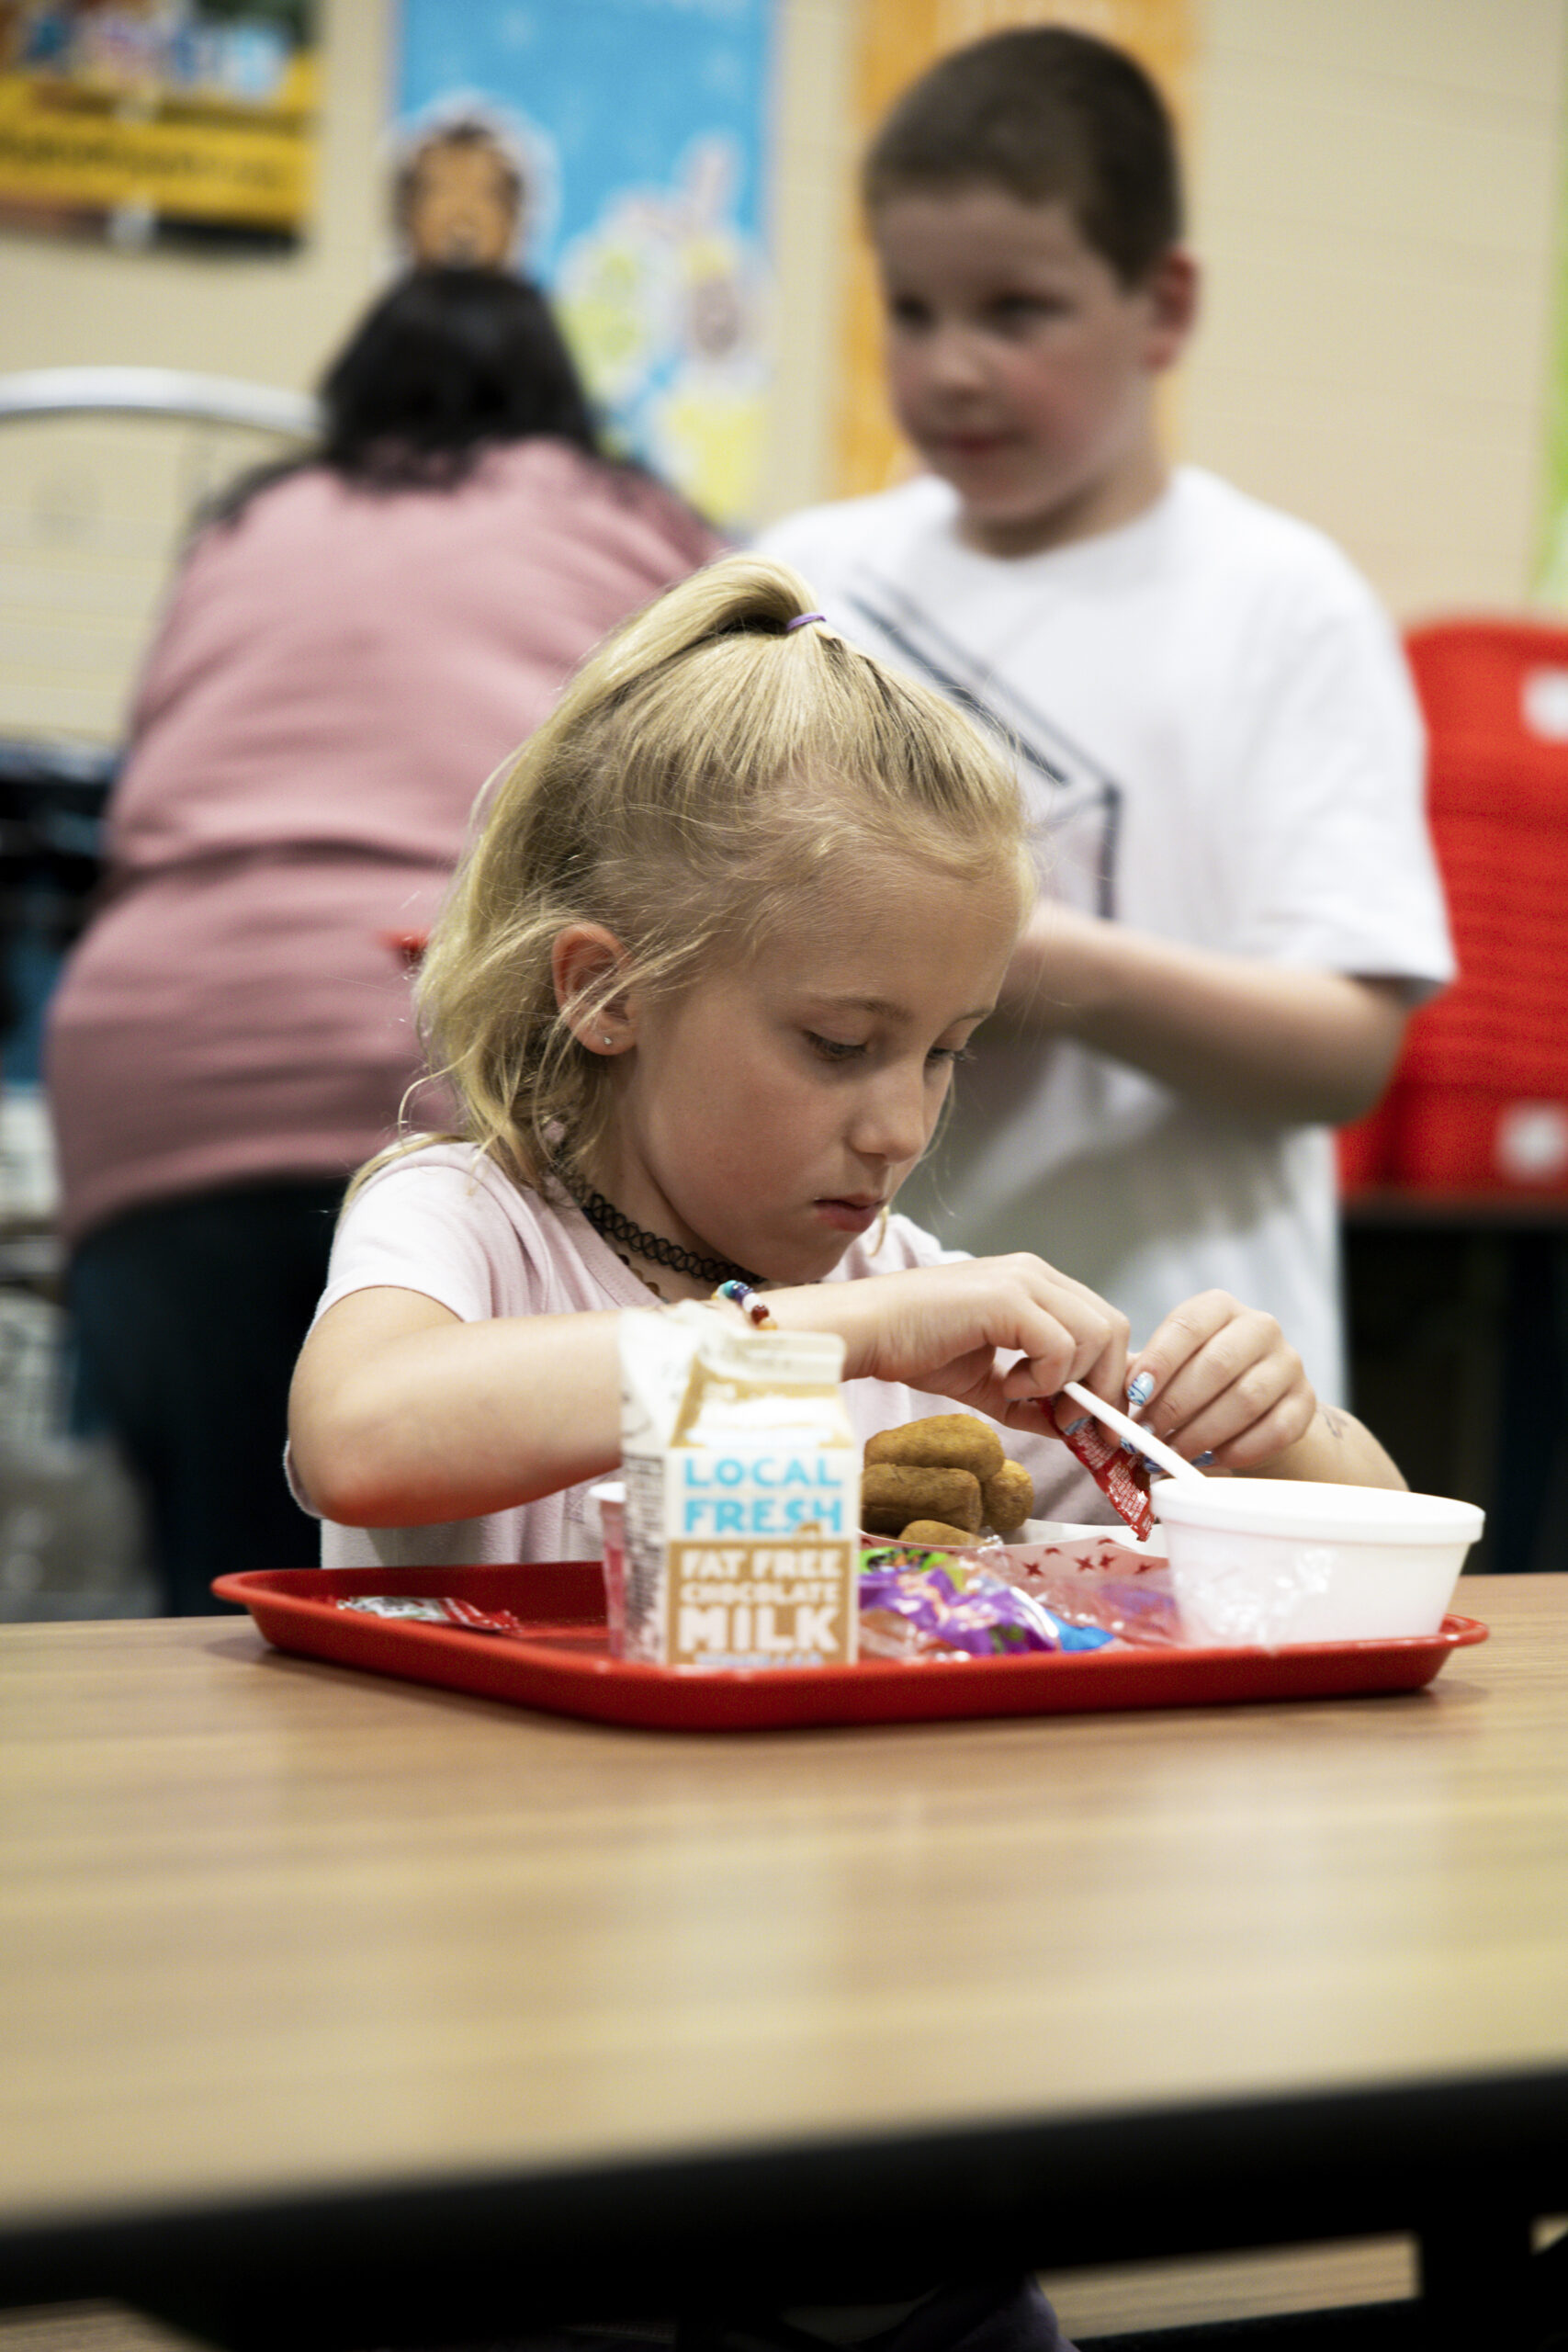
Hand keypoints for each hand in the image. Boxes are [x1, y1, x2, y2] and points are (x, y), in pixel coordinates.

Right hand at [783, 1254, 1129, 1427]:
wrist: (865, 1332)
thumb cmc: (913, 1348)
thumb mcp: (988, 1383)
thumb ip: (1032, 1400)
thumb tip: (1071, 1429)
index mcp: (1035, 1284)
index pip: (1103, 1324)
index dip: (1109, 1377)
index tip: (1096, 1425)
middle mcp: (1036, 1273)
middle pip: (1113, 1328)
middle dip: (1106, 1387)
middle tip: (1079, 1427)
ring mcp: (1023, 1280)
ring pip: (1096, 1336)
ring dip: (1069, 1383)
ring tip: (1023, 1397)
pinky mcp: (1007, 1298)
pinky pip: (1059, 1347)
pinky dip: (1042, 1379)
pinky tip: (1006, 1385)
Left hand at [1116, 1290, 1316, 1471]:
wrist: (1258, 1403)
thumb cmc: (1197, 1380)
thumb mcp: (1170, 1365)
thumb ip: (1140, 1373)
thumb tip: (1106, 1396)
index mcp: (1219, 1307)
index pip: (1187, 1325)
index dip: (1159, 1361)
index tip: (1134, 1395)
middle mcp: (1260, 1326)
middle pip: (1217, 1364)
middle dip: (1176, 1405)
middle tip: (1146, 1435)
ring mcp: (1288, 1363)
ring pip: (1246, 1399)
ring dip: (1202, 1433)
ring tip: (1171, 1453)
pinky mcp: (1305, 1402)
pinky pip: (1274, 1430)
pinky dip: (1237, 1450)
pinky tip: (1209, 1459)